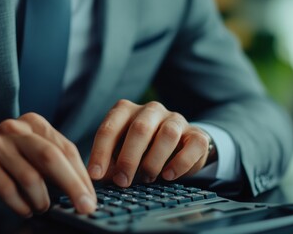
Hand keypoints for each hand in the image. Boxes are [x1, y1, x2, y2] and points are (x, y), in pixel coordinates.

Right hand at [0, 113, 95, 216]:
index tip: (91, 196)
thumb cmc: (9, 157)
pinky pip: (7, 189)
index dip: (81, 175)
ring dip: (42, 199)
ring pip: (30, 176)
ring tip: (42, 207)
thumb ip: (56, 163)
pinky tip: (25, 209)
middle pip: (51, 158)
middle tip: (84, 207)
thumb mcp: (33, 152)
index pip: (66, 149)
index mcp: (35, 124)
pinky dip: (21, 204)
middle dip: (72, 185)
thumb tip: (83, 189)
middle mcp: (16, 129)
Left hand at [87, 99, 212, 186]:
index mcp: (127, 111)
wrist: (178, 147)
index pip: (110, 127)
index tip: (95, 175)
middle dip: (128, 158)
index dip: (100, 152)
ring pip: (168, 134)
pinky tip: (168, 176)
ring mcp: (175, 120)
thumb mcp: (121, 153)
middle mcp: (151, 110)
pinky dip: (180, 163)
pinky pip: (193, 145)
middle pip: (139, 129)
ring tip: (147, 178)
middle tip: (122, 181)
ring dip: (154, 160)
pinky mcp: (196, 134)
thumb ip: (109, 163)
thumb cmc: (141, 151)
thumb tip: (97, 178)